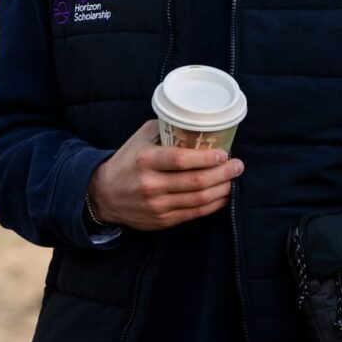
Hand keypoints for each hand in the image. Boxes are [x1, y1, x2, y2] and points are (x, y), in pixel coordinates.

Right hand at [86, 120, 242, 230]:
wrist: (103, 194)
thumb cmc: (127, 161)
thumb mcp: (140, 138)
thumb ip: (166, 128)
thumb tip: (197, 121)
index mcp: (146, 160)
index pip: (181, 160)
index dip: (207, 158)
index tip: (224, 154)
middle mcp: (151, 184)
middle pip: (196, 181)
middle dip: (223, 173)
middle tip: (238, 165)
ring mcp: (157, 205)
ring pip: (198, 200)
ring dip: (222, 189)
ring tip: (233, 179)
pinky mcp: (162, 220)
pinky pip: (194, 214)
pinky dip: (213, 205)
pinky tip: (222, 196)